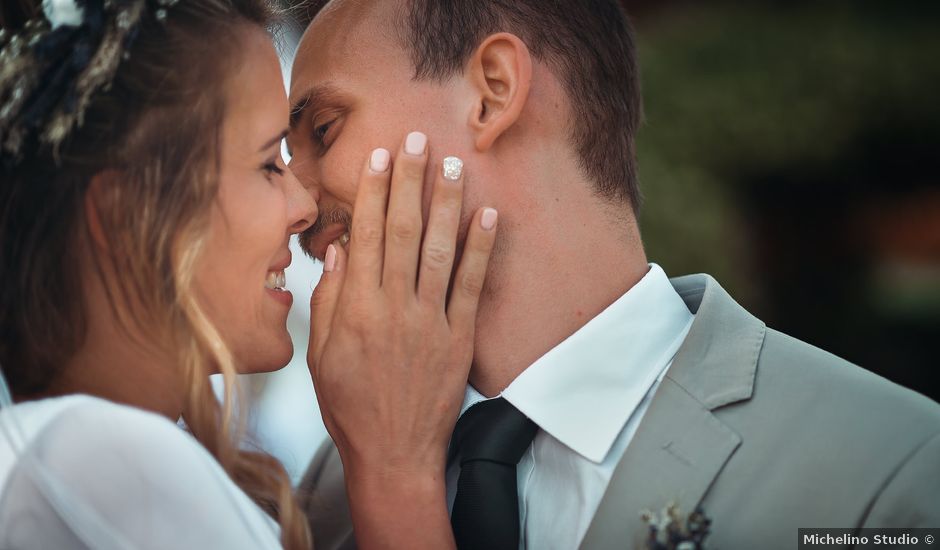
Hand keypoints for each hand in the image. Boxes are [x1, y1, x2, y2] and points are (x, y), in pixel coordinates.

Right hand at [307, 133, 496, 547]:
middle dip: (409, 181)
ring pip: (437, 249)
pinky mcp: (459, 337)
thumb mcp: (322, 356)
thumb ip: (331, 300)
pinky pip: (472, 285)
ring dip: (445, 202)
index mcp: (358, 309)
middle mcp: (395, 307)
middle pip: (401, 230)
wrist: (394, 455)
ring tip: (451, 164)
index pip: (365, 235)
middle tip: (417, 140)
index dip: (372, 191)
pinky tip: (487, 217)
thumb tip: (341, 251)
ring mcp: (431, 320)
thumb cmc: (352, 408)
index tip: (379, 157)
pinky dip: (480, 249)